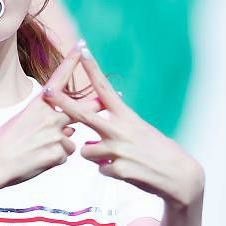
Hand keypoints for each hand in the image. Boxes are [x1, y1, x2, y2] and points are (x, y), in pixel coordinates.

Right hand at [0, 45, 102, 194]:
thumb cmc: (2, 144)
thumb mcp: (23, 124)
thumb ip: (49, 123)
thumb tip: (69, 130)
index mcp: (38, 105)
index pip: (58, 80)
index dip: (71, 63)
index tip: (82, 48)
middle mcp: (50, 116)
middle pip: (82, 109)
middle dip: (98, 104)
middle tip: (119, 93)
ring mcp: (56, 134)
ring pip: (71, 139)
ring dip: (59, 146)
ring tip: (36, 151)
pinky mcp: (58, 153)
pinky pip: (64, 156)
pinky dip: (53, 160)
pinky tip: (37, 161)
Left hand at [42, 41, 204, 208]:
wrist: (177, 174)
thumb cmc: (157, 151)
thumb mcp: (139, 131)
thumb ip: (115, 128)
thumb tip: (92, 137)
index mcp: (127, 116)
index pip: (105, 90)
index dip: (93, 70)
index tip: (82, 51)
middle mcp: (120, 130)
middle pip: (84, 115)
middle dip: (64, 103)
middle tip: (47, 91)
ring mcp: (117, 150)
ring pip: (85, 150)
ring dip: (95, 154)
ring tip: (115, 156)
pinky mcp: (118, 169)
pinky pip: (100, 168)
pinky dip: (108, 169)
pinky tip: (125, 170)